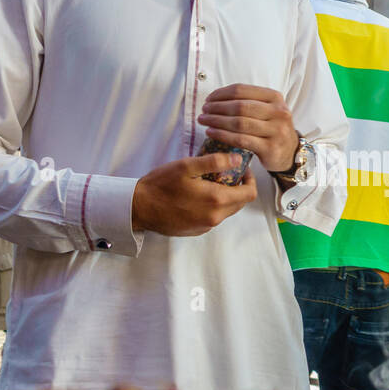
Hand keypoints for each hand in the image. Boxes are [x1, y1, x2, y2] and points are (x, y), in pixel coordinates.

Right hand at [130, 153, 256, 236]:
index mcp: (216, 200)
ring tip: (209, 182)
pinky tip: (198, 195)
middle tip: (224, 172)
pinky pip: (214, 217)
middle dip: (238, 187)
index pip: (249, 193)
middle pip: (240, 202)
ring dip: (225, 196)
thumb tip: (238, 159)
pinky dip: (213, 205)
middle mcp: (215, 217)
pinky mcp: (197, 230)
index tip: (240, 168)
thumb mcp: (187, 166)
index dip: (249, 179)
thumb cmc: (160, 185)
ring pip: (227, 210)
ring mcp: (206, 226)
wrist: (139, 208)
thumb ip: (215, 162)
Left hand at [196, 83, 298, 172]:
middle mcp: (278, 112)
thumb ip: (248, 101)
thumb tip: (215, 98)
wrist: (289, 152)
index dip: (221, 93)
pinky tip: (211, 133)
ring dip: (217, 121)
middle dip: (217, 107)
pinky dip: (223, 135)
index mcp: (275, 97)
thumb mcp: (267, 109)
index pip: (242, 90)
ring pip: (239, 123)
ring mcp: (276, 130)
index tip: (208, 99)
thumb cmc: (271, 128)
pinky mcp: (270, 148)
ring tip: (204, 121)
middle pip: (240, 106)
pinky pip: (241, 140)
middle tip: (204, 111)